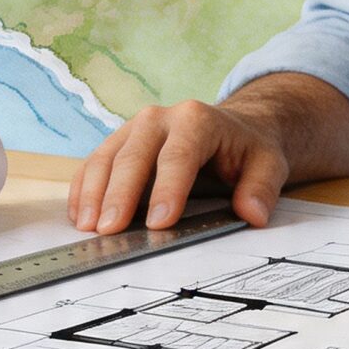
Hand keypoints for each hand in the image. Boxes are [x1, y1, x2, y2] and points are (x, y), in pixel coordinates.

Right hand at [67, 100, 291, 233]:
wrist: (233, 128)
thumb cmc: (247, 150)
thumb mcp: (268, 164)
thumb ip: (262, 188)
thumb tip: (253, 213)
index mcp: (197, 120)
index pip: (178, 156)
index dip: (166, 190)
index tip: (158, 224)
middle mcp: (160, 118)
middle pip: (134, 155)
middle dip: (119, 194)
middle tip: (109, 231)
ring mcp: (135, 128)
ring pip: (107, 156)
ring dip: (93, 192)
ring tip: (87, 227)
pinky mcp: (119, 141)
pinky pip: (95, 162)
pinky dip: (84, 188)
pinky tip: (79, 214)